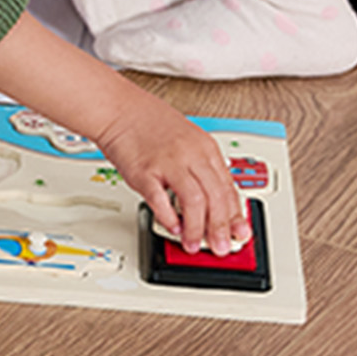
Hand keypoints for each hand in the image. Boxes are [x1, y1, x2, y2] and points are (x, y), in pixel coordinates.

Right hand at [94, 91, 248, 254]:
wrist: (118, 109)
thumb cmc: (147, 124)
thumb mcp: (187, 140)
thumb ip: (200, 169)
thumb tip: (212, 201)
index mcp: (205, 148)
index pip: (229, 187)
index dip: (235, 215)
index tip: (238, 233)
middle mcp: (191, 154)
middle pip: (216, 197)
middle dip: (221, 227)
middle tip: (222, 247)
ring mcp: (168, 162)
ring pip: (195, 201)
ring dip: (197, 228)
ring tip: (194, 244)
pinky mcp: (144, 171)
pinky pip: (161, 201)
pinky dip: (169, 218)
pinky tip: (172, 228)